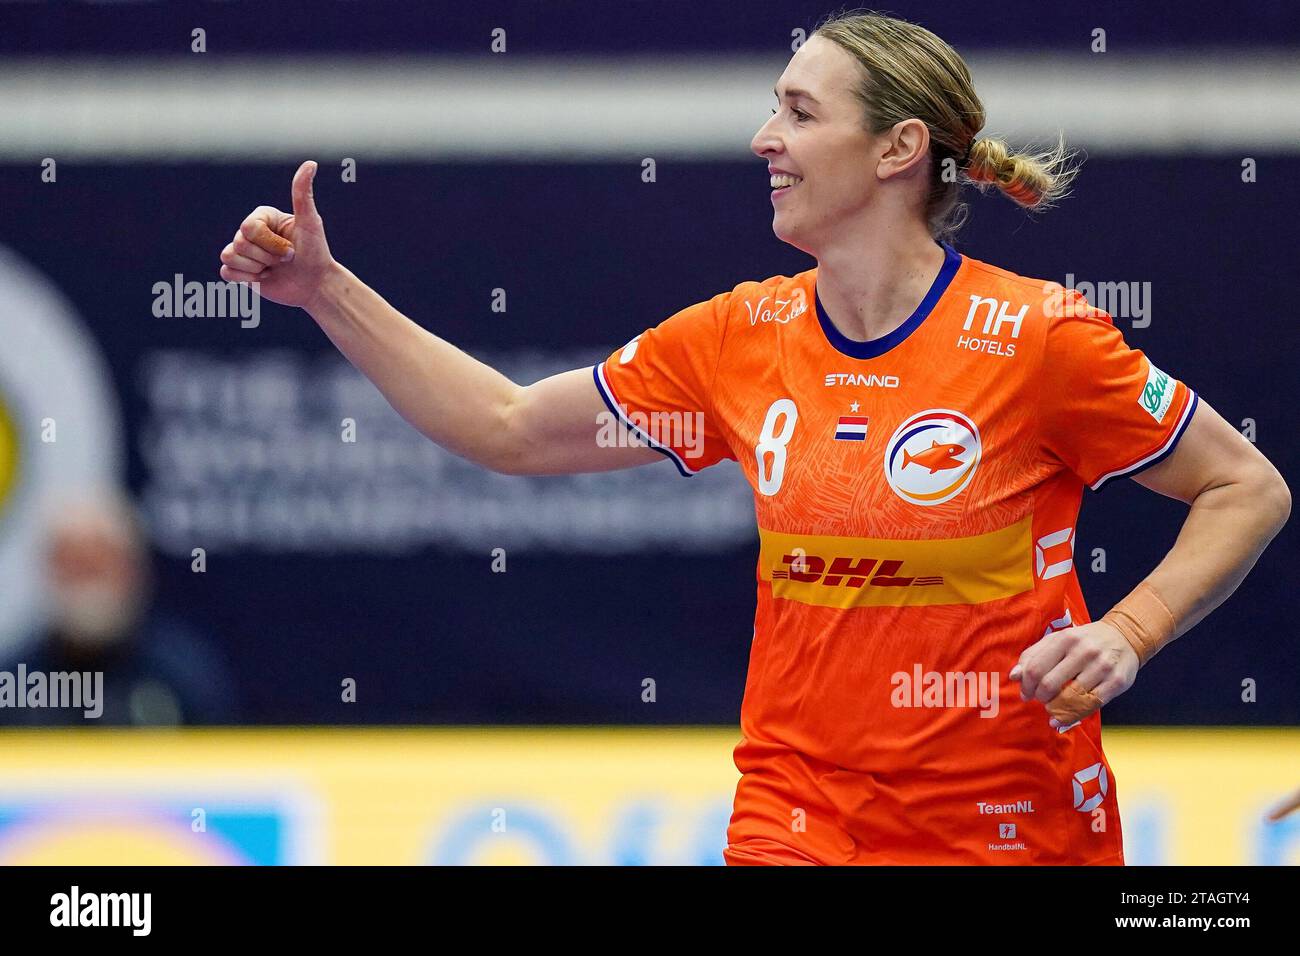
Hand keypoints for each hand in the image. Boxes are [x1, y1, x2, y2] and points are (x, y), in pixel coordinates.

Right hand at [219, 160, 334, 308]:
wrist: (315, 284)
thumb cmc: (315, 252)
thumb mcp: (310, 223)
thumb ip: (303, 194)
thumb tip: (311, 163)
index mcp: (262, 216)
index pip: (249, 228)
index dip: (271, 244)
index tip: (291, 249)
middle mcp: (249, 230)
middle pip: (240, 243)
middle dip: (267, 258)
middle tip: (285, 260)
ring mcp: (243, 250)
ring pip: (229, 257)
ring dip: (256, 269)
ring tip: (273, 268)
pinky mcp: (239, 270)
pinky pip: (226, 272)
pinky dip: (246, 279)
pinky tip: (263, 277)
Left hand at [1009, 619, 1139, 731]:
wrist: (1125, 636)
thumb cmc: (1083, 641)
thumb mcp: (1057, 640)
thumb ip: (1033, 656)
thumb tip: (1013, 676)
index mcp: (1065, 638)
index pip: (1035, 668)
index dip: (1026, 686)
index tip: (1026, 693)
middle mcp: (1084, 651)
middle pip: (1050, 684)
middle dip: (1040, 697)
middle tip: (1040, 700)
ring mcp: (1102, 667)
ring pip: (1070, 697)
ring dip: (1055, 708)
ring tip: (1051, 708)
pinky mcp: (1117, 682)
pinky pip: (1090, 705)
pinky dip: (1073, 715)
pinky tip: (1062, 719)